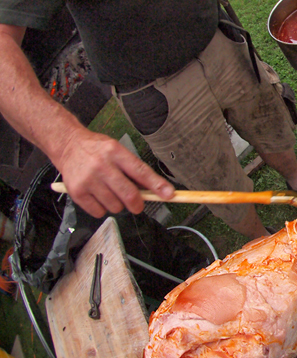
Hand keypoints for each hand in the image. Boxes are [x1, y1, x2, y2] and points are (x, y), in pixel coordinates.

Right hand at [55, 128, 174, 217]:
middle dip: (137, 204)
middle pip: (128, 194)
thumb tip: (154, 188)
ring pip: (114, 206)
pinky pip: (98, 212)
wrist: (68, 145)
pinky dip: (102, 209)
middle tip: (137, 205)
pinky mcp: (77, 192)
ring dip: (117, 205)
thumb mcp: (117, 150)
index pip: (141, 171)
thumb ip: (134, 169)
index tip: (168, 194)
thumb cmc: (96, 149)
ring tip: (111, 193)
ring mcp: (88, 179)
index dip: (156, 185)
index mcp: (116, 152)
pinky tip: (99, 197)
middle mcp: (102, 165)